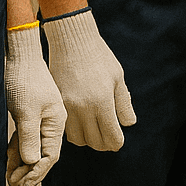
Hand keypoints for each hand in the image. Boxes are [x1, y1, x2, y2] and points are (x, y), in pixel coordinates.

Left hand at [3, 24, 64, 185]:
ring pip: (32, 148)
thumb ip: (29, 136)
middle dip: (29, 172)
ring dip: (21, 164)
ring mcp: (40, 118)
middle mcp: (51, 121)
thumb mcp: (26, 109)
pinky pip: (25, 138)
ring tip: (10, 178)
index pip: (50, 155)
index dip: (37, 172)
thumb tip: (31, 162)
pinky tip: (9, 160)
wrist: (18, 55)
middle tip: (14, 184)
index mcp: (57, 120)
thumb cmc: (24, 79)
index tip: (24, 184)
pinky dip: (17, 151)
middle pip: (43, 154)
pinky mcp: (28, 114)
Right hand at [41, 9, 135, 149]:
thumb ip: (123, 103)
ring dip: (87, 140)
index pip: (110, 136)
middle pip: (94, 141)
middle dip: (103, 144)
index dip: (116, 142)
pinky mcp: (56, 104)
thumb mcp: (117, 77)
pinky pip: (65, 128)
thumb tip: (128, 124)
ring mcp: (67, 107)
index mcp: (102, 102)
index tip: (118, 142)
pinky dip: (74, 131)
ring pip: (77, 139)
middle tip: (109, 141)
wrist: (72, 41)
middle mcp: (83, 108)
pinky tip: (82, 124)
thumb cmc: (99, 57)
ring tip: (95, 133)